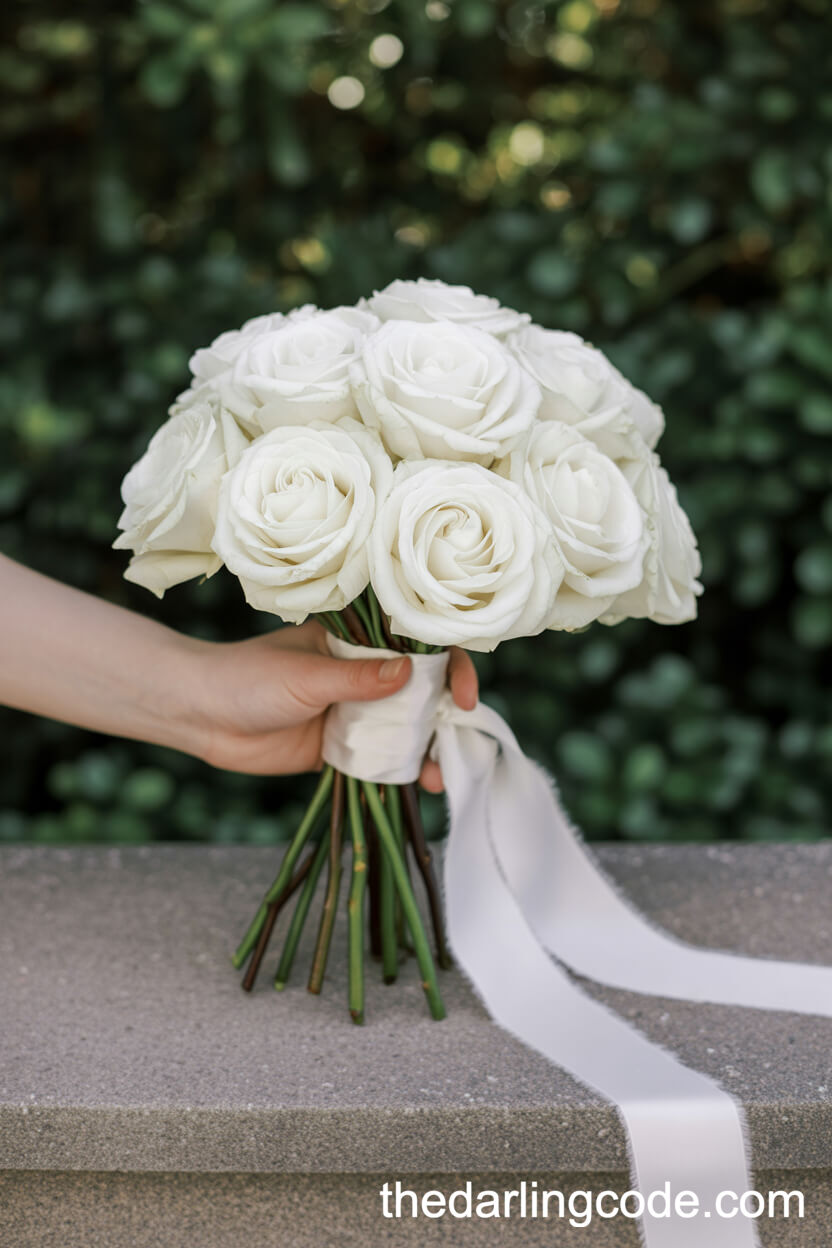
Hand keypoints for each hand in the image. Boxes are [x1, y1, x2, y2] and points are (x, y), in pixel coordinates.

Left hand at [190, 619, 477, 789]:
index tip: (462, 694)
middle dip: (448, 715)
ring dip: (430, 748)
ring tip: (442, 773)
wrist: (200, 716)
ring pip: (407, 728)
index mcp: (357, 641)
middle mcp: (363, 674)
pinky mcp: (341, 748)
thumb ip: (357, 678)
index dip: (450, 666)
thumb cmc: (247, 679)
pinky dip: (404, 771)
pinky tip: (420, 784)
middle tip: (462, 738)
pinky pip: (382, 758)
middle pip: (422, 691)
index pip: (418, 646)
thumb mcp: (306, 676)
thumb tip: (411, 672)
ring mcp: (354, 712)